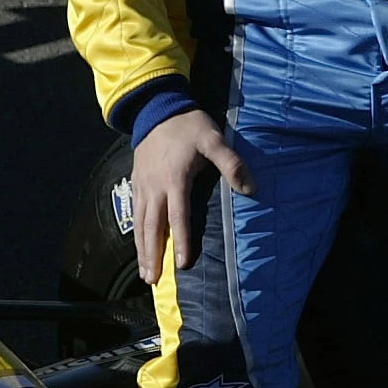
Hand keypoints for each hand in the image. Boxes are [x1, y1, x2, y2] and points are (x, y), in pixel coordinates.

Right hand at [131, 110, 254, 280]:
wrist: (157, 108)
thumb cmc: (188, 126)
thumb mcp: (213, 139)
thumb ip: (231, 164)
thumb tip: (251, 189)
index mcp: (174, 179)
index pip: (178, 216)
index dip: (181, 240)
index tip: (182, 263)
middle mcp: (155, 187)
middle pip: (152, 226)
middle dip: (152, 254)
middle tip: (152, 279)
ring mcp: (143, 185)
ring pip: (140, 223)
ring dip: (141, 249)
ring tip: (144, 272)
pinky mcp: (136, 182)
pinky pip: (135, 213)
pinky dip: (136, 233)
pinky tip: (139, 246)